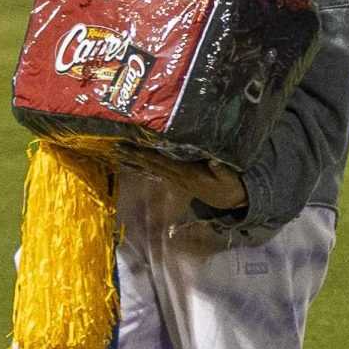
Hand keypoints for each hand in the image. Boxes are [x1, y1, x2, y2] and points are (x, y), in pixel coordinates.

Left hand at [112, 147, 247, 211]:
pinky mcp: (180, 181)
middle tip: (116, 146)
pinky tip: (137, 162)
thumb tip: (213, 159)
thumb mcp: (230, 178)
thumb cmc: (232, 187)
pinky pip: (159, 172)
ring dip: (136, 161)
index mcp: (188, 175)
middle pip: (152, 165)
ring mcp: (178, 180)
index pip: (163, 162)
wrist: (233, 202)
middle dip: (134, 156)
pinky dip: (146, 166)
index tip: (132, 146)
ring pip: (153, 169)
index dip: (147, 154)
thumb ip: (221, 169)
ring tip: (120, 153)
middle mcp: (179, 178)